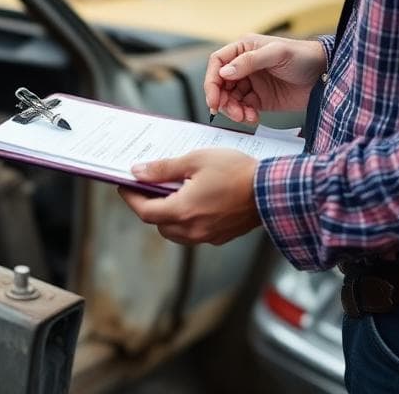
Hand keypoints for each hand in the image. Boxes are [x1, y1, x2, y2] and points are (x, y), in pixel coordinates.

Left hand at [118, 149, 260, 245]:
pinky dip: (187, 221)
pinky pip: (194, 234)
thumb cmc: (237, 172)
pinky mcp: (221, 237)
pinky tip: (195, 202)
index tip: (125, 186)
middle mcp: (192, 230)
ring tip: (172, 194)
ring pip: (176, 232)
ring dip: (168, 216)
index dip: (131, 198)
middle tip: (149, 187)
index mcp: (182, 211)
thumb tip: (138, 172)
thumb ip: (164, 168)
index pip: (144, 211)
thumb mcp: (196, 161)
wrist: (273, 190)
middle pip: (159, 224)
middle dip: (150, 207)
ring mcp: (208, 237)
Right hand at [204, 34, 325, 123]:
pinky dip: (244, 115)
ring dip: (233, 110)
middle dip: (222, 99)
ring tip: (245, 117)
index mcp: (244, 49)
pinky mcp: (260, 99)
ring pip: (230, 99)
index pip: (218, 62)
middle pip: (220, 84)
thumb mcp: (277, 54)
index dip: (212, 80)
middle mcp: (244, 66)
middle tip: (231, 112)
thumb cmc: (304, 56)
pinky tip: (253, 118)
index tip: (214, 97)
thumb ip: (250, 61)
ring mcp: (251, 83)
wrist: (326, 76)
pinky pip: (243, 109)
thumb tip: (224, 73)